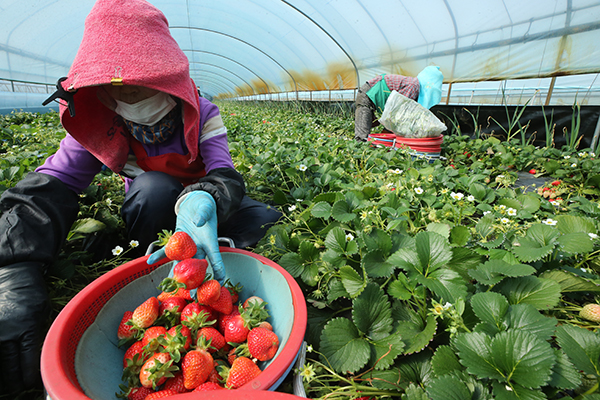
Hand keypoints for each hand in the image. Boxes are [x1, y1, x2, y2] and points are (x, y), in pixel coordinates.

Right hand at [0, 262, 49, 395]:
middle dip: (14, 382)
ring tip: (9, 383)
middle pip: (8, 367)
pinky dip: (0, 359)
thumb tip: (41, 354)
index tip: (31, 385)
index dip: (29, 377)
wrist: (13, 276)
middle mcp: (7, 332)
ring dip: (4, 374)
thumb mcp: (42, 313)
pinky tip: (4, 367)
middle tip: (18, 389)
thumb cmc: (32, 294)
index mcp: (26, 328)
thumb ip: (38, 333)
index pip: (27, 360)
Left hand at [148, 191, 224, 283]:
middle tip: (194, 295)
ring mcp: (187, 246)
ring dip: (177, 275)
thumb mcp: (206, 208)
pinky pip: (167, 251)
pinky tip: (150, 261)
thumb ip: (203, 215)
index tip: (220, 283)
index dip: (219, 271)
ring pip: (182, 263)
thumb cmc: (204, 206)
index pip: (216, 259)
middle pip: (198, 267)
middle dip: (196, 282)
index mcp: (209, 242)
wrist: (195, 203)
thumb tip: (198, 222)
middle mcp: (198, 247)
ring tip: (172, 287)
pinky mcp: (176, 242)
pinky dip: (158, 255)